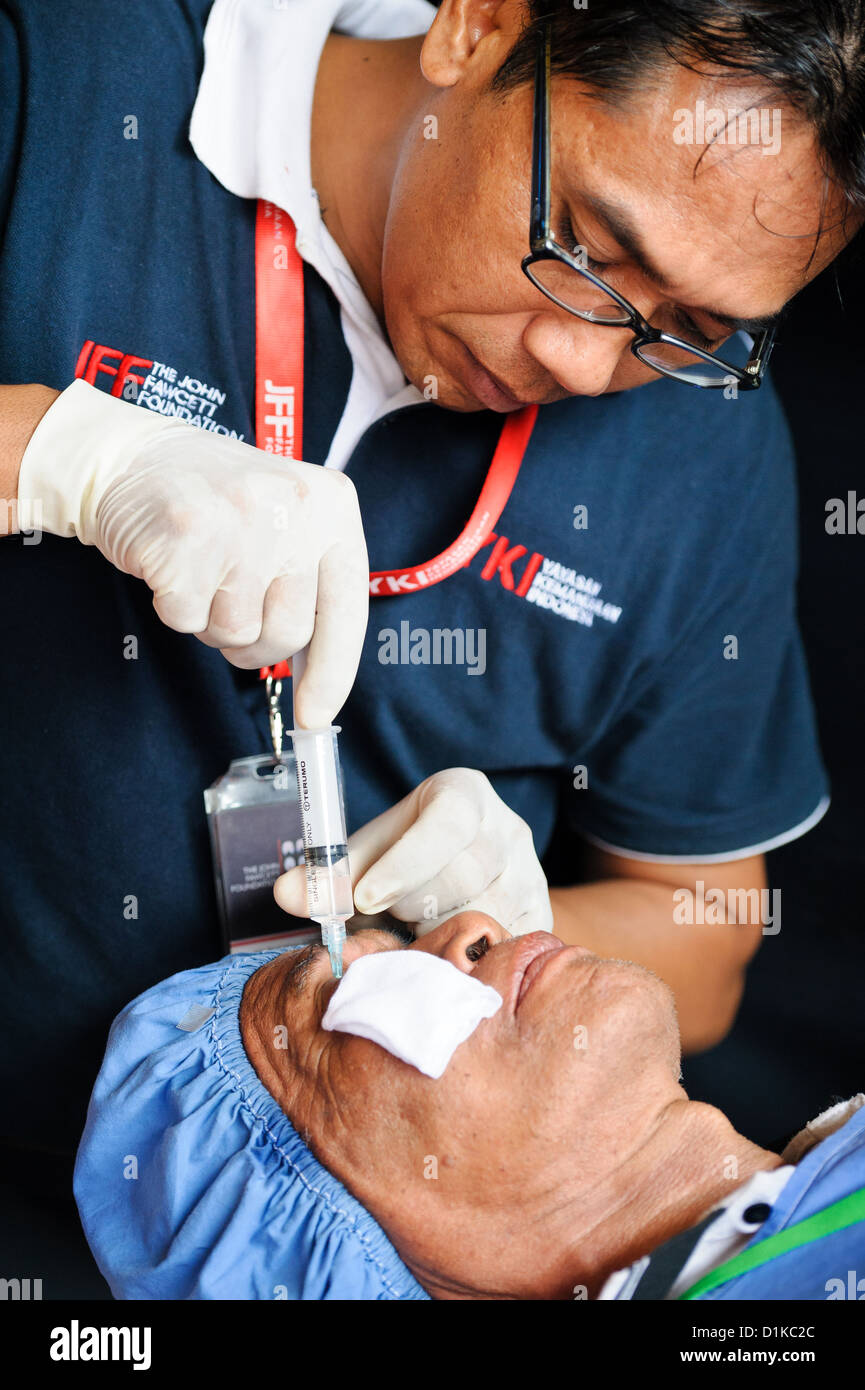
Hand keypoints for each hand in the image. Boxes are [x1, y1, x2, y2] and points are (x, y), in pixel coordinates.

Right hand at [18, 380, 367, 725]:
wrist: (131, 457)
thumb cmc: (214, 501)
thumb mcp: (285, 521)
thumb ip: (310, 584)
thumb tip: (320, 684)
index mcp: (332, 504)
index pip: (347, 610)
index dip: (332, 674)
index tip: (315, 716)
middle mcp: (294, 509)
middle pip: (290, 633)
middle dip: (256, 643)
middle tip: (231, 605)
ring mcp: (241, 523)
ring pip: (237, 633)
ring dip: (212, 622)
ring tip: (202, 573)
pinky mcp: (187, 539)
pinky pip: (187, 620)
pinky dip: (176, 609)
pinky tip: (174, 567)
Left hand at [276, 767, 553, 937]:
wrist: (467, 877)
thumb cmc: (407, 861)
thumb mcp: (369, 854)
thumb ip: (329, 872)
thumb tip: (286, 893)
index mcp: (465, 794)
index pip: (447, 823)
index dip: (404, 863)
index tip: (364, 899)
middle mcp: (510, 831)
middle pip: (460, 877)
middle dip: (410, 905)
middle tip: (389, 915)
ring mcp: (531, 878)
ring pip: (481, 917)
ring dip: (435, 935)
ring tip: (415, 932)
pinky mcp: (540, 920)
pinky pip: (501, 948)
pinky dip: (463, 960)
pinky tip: (440, 957)